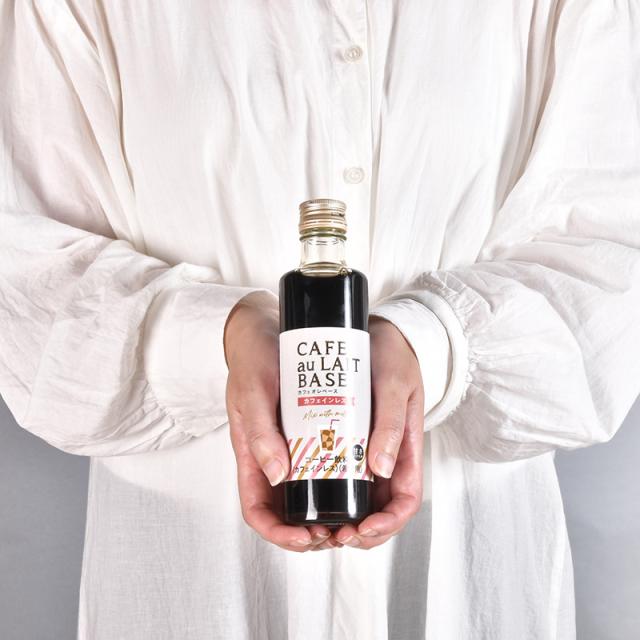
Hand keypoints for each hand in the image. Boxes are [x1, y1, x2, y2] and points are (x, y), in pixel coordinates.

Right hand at [224, 291, 338, 551]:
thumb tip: (278, 476)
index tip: (305, 536)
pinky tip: (360, 477)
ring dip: (329, 509)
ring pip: (307, 492)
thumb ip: (259, 433)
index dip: (278, 533)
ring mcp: (291, 445)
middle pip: (286, 510)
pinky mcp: (309, 430)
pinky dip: (339, 479)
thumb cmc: (253, 358)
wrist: (267, 328)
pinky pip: (322, 464)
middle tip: (342, 530)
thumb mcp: (253, 392)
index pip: (257, 510)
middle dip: (311, 530)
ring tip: (357, 513)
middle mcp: (271, 456)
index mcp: (250, 455)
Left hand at [332, 315, 424, 548]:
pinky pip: (341, 476)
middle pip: (381, 510)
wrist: (377, 331)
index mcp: (406, 449)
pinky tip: (306, 494)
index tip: (361, 528)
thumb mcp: (393, 384)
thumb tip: (380, 469)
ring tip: (314, 524)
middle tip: (329, 534)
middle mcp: (387, 456)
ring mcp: (368, 450)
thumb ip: (389, 424)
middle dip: (359, 531)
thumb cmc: (393, 355)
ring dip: (340, 518)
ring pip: (359, 499)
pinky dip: (327, 493)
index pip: (405, 502)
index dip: (387, 524)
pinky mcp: (348, 439)